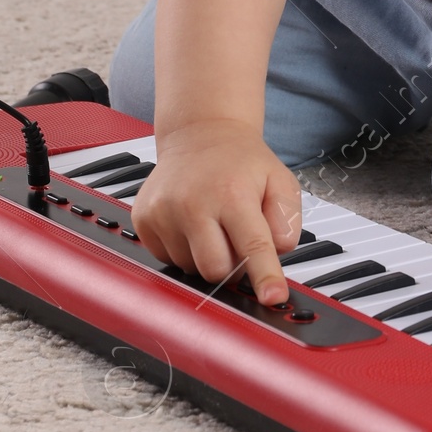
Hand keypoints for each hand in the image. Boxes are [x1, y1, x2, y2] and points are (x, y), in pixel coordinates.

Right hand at [130, 119, 301, 305]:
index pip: (252, 245)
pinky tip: (191, 223)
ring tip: (212, 223)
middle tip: (236, 237)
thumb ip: (287, 219)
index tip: (272, 297)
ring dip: (206, 256)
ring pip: (190, 268)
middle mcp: (193, 203)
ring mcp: (163, 211)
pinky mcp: (144, 219)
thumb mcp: (279, 181)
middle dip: (231, 265)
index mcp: (231, 193)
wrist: (200, 133)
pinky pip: (168, 259)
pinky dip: (184, 250)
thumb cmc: (241, 162)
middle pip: (216, 269)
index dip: (265, 276)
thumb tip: (278, 251)